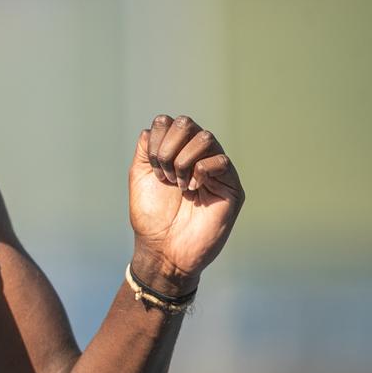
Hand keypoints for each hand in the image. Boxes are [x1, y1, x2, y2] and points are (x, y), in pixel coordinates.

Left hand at [128, 114, 245, 293]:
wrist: (164, 250)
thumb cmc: (152, 217)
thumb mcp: (140, 176)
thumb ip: (146, 148)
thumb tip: (158, 124)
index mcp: (175, 153)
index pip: (169, 122)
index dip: (157, 139)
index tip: (153, 167)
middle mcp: (196, 157)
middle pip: (188, 124)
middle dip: (169, 147)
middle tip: (164, 175)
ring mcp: (215, 171)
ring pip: (205, 138)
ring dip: (184, 160)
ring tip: (178, 185)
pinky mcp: (231, 187)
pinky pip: (221, 161)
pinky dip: (201, 171)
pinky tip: (193, 190)